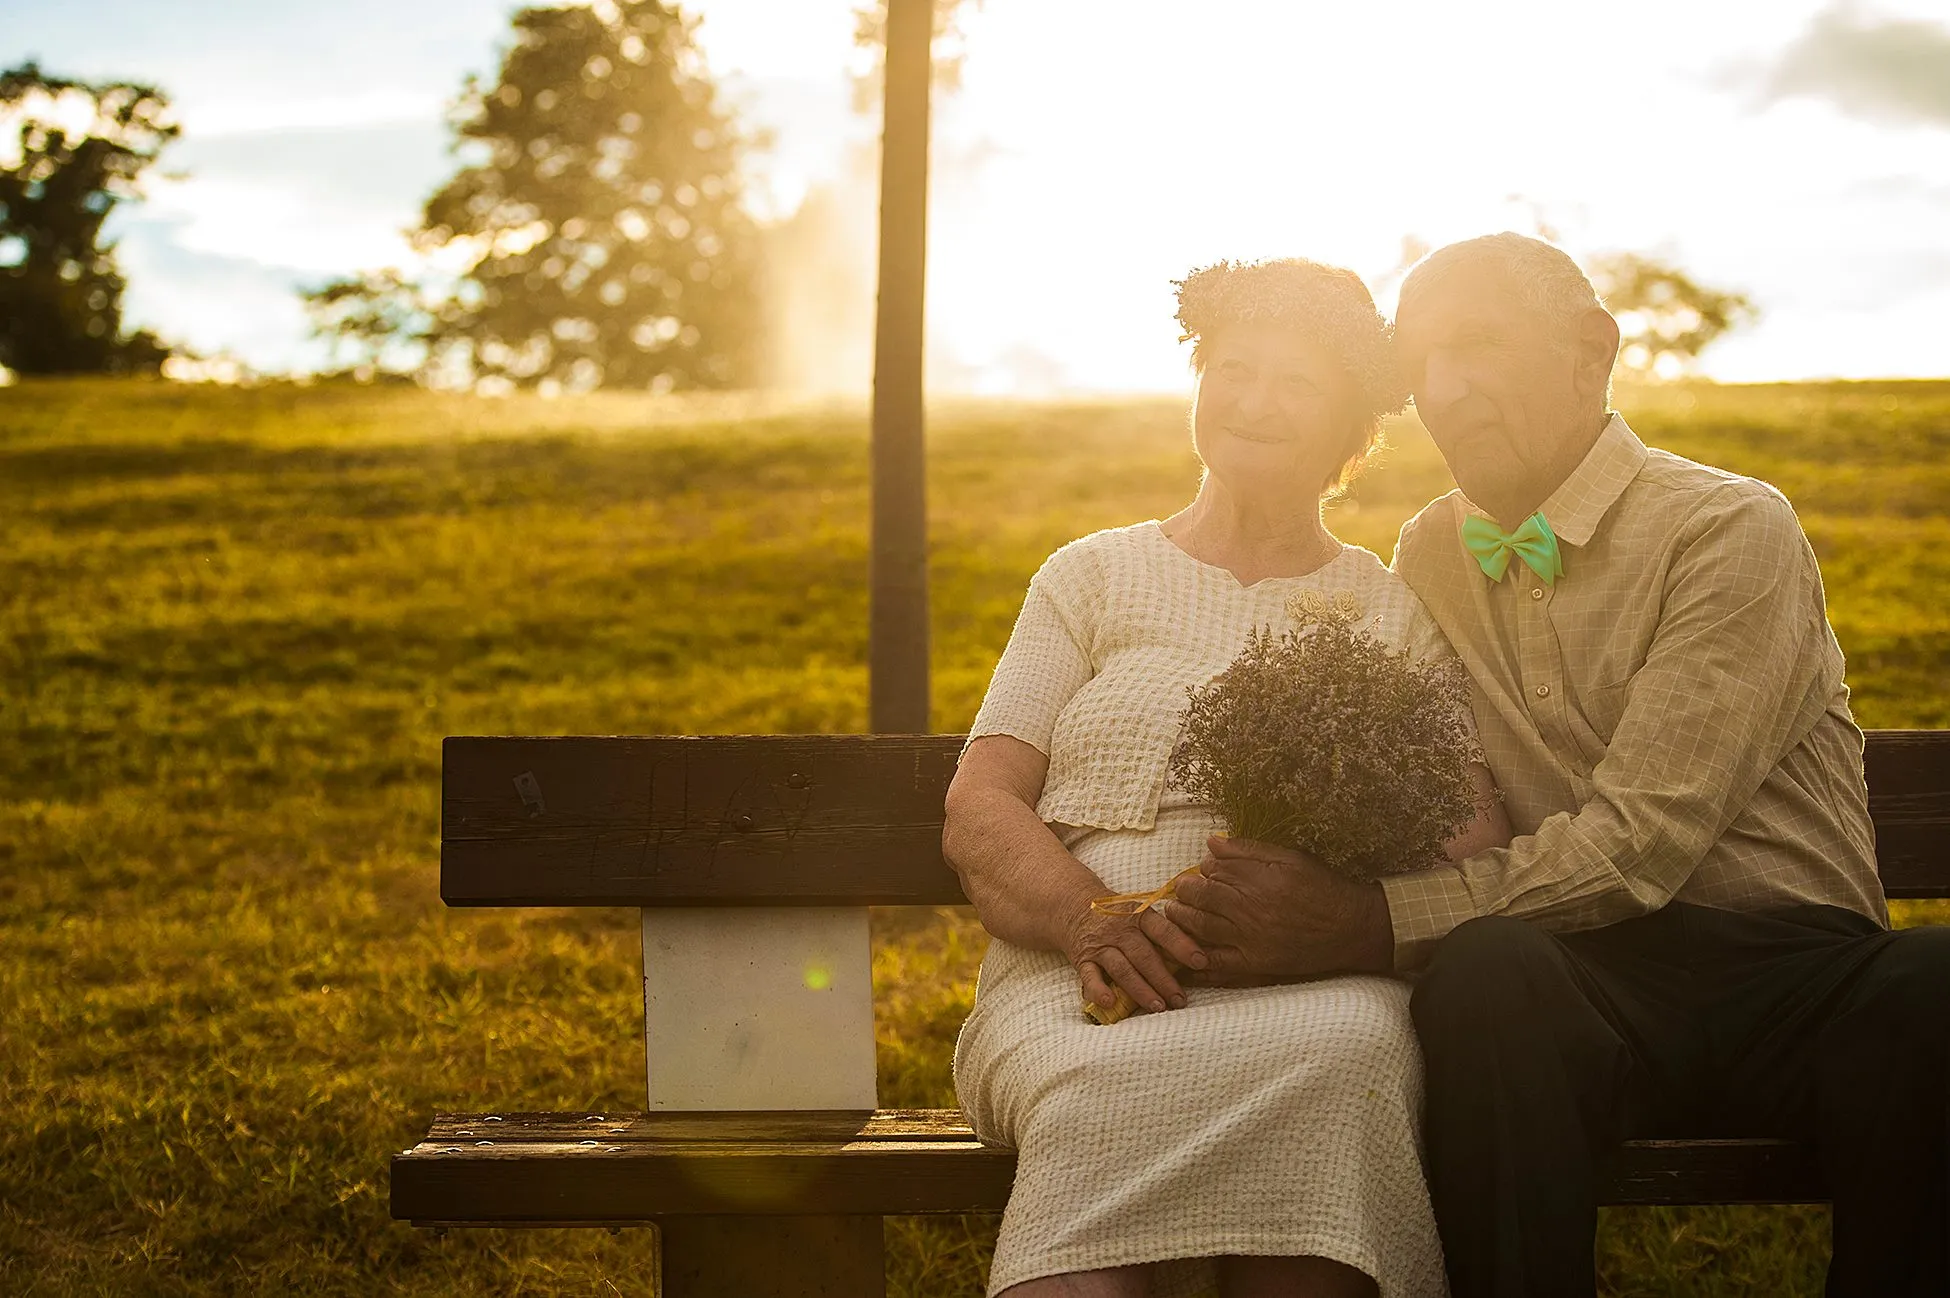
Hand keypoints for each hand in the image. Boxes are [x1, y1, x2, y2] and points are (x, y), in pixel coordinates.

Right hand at [1065, 899, 1208, 1016]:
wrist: (1074, 905)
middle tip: (1181, 1000)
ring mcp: (1101, 945)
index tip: (1201, 961)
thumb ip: (1165, 931)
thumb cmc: (1120, 916)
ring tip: (1158, 1006)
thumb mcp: (1141, 913)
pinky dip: (1099, 989)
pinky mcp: (1083, 959)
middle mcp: (1121, 929)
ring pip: (1122, 967)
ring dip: (1140, 988)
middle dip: (1164, 979)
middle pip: (1144, 955)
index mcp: (1140, 915)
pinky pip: (1090, 976)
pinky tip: (1111, 1003)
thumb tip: (1201, 955)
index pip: (1164, 930)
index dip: (1182, 945)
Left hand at [1161, 836, 1394, 979]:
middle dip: (1185, 890)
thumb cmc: (1322, 887)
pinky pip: (1217, 963)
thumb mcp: (1289, 858)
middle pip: (1200, 895)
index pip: (1213, 868)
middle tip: (1182, 889)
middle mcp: (1249, 907)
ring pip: (1200, 926)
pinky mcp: (1255, 963)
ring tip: (1175, 913)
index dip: (1204, 867)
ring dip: (1182, 918)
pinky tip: (1185, 954)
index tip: (1204, 870)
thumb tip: (1211, 842)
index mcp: (1256, 878)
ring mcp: (1250, 937)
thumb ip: (1248, 850)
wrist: (1351, 927)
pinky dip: (1197, 960)